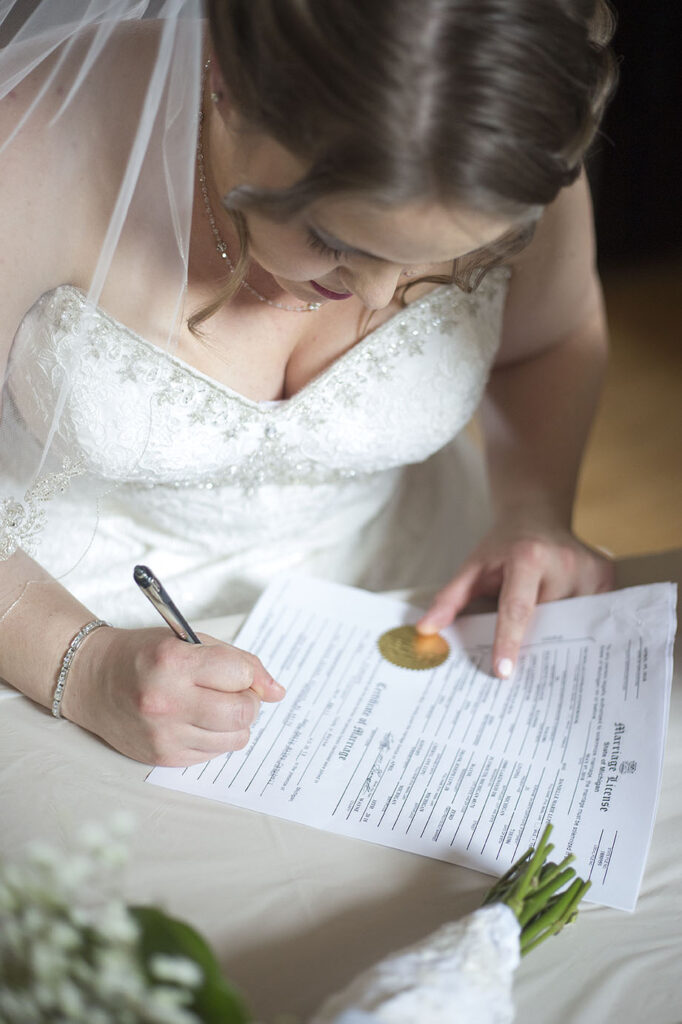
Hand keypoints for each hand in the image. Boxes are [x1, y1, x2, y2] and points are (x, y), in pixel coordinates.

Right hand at [61, 627, 284, 765]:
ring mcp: (163, 734)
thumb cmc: (144, 655)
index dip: (249, 675)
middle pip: (243, 712)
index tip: (240, 674)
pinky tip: (194, 721)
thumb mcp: (189, 641)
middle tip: (232, 693)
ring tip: (212, 706)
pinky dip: (213, 738)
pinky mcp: (162, 757)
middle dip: (248, 702)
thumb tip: (277, 691)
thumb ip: (238, 661)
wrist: (92, 680)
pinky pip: (213, 754)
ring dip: (234, 723)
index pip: (241, 675)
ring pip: (234, 739)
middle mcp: (167, 701)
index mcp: (174, 662)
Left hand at [416, 518, 613, 678]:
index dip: (508, 641)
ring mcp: (591, 569)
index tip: (503, 672)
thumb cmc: (501, 547)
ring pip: (571, 623)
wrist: (536, 515)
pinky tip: (565, 629)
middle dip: (533, 644)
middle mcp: (564, 561)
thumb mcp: (472, 567)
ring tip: (543, 643)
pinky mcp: (607, 576)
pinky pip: (590, 615)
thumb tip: (425, 630)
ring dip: (555, 636)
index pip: (517, 608)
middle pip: (547, 620)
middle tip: (521, 672)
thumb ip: (449, 599)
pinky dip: (574, 627)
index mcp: (528, 556)